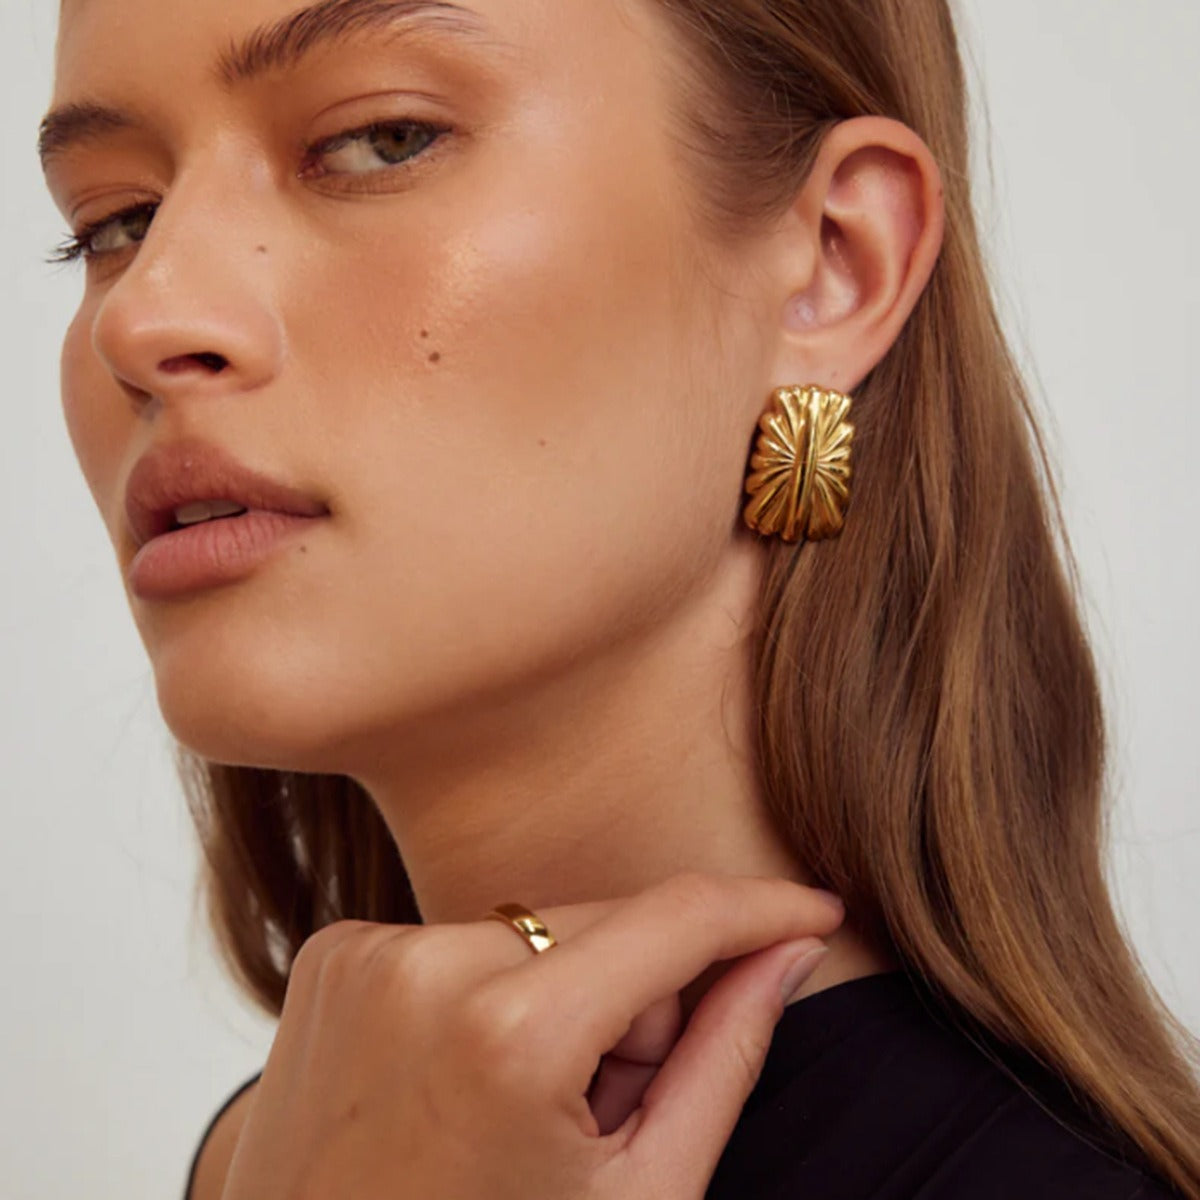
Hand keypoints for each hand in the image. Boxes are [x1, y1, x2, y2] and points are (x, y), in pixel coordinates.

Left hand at [220, 871, 843, 1199]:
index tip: (814, 912)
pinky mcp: (332, 956)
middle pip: (606, 922)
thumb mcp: (640, 1197)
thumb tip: (788, 953)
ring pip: (536, 928)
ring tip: (527, 1105)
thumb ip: (725, 1056)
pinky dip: (489, 989)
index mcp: (510, 1036)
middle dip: (641, 992)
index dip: (764, 907)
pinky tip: (468, 1078)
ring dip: (564, 992)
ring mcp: (367, 955)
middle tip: (609, 1103)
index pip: (679, 917)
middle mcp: (428, 967)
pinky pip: (460, 939)